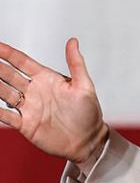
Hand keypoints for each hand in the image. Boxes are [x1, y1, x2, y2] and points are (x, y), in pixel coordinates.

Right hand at [0, 38, 108, 163]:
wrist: (88, 141)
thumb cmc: (89, 114)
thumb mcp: (85, 86)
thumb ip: (76, 64)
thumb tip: (73, 41)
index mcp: (47, 79)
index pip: (22, 62)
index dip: (8, 53)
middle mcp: (34, 91)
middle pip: (8, 75)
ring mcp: (28, 107)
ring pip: (3, 92)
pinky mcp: (25, 124)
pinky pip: (5, 116)